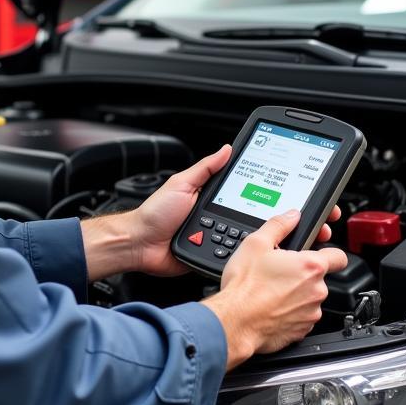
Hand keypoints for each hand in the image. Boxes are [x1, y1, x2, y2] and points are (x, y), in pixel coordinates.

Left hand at [80, 146, 234, 280]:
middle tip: (248, 213)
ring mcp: (209, 236)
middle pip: (238, 214)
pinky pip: (224, 254)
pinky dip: (226, 252)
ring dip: (234, 236)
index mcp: (206, 196)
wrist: (140, 243)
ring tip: (228, 231)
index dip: (248, 187)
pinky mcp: (207, 254)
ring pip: (235, 236)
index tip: (264, 184)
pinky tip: (226, 249)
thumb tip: (226, 150)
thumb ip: (205, 168)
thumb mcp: (181, 184)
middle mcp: (210, 216)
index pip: (234, 190)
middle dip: (244, 215)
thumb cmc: (155, 213)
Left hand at [129, 146, 337, 276]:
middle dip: (292, 220)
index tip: (303, 191)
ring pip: (259, 242)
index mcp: (219, 199)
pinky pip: (242, 259)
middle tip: (317, 218)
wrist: (140, 245)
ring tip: (307, 238)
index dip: (277, 192)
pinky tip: (279, 258)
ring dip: (281, 242)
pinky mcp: (218, 259)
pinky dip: (259, 260)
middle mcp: (225, 218)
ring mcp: (223, 239)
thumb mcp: (182, 183)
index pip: (255, 191)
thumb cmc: (155, 214)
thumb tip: (227, 148)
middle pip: (265, 219)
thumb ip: (206, 168)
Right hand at [203, 208, 348, 369]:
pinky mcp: (302, 331)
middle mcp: (317, 291)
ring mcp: (311, 313)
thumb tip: (291, 216)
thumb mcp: (256, 244)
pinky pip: (302, 317)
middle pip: (319, 278)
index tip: (319, 254)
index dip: (329, 253)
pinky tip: (272, 306)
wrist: (235, 321)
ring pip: (310, 298)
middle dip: (303, 275)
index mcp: (310, 266)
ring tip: (272, 290)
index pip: (339, 256)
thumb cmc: (245, 286)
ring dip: (297, 294)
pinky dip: (291, 312)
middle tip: (280, 272)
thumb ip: (279, 226)